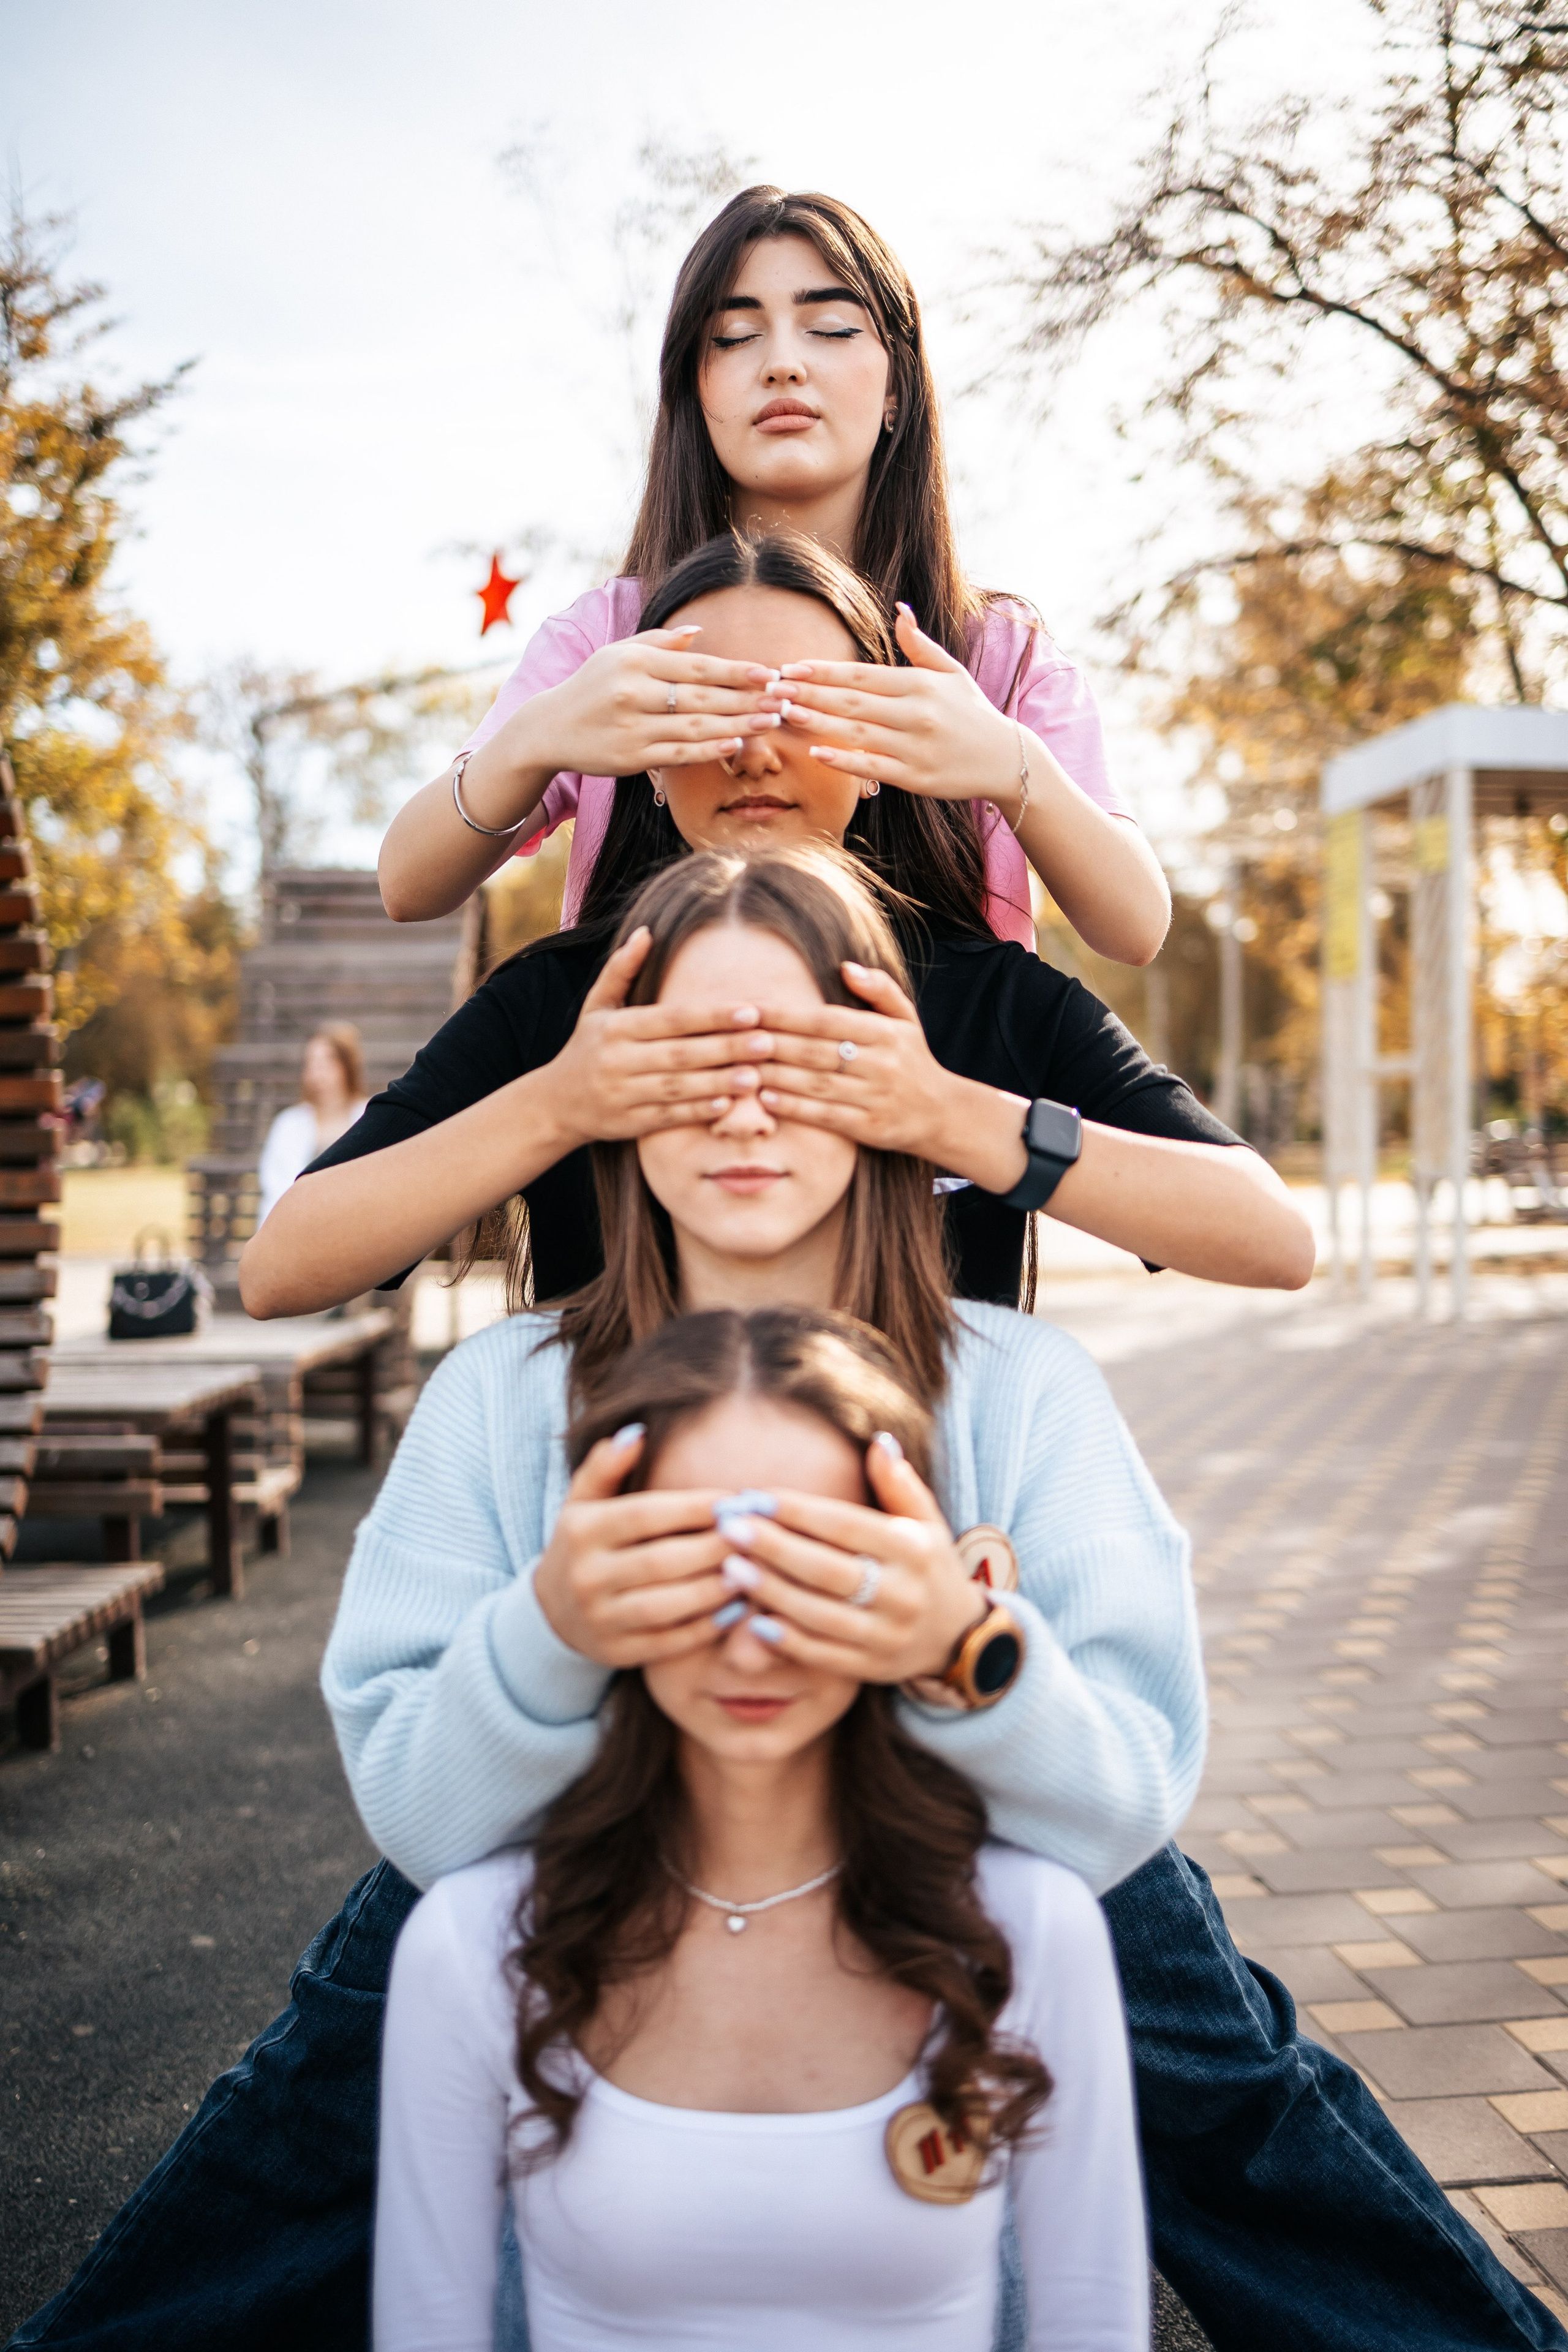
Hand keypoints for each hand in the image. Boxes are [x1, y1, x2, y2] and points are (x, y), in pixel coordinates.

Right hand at [533, 1429, 732, 1666]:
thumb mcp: (583, 1500)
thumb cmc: (585, 1544)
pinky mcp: (617, 1652)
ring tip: (754, 1571)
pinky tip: (738, 1609)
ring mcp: (601, 1618)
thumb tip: (636, 1431)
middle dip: (715, 1547)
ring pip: (667, 1605)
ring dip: (716, 1589)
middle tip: (758, 1535)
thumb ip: (606, 1465)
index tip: (736, 1499)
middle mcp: (586, 1576)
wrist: (552, 1613)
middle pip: (661, 1560)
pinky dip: (706, 1627)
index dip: (695, 1507)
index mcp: (582, 1531)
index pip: (646, 1515)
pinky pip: (669, 1642)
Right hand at [534, 624, 781, 778]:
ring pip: (696, 727)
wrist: (550, 728)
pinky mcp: (631, 756)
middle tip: (782, 699)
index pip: (697, 666)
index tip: (769, 672)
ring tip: (771, 721)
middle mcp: (632, 692)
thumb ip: (659, 642)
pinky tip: (736, 744)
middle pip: (702, 697)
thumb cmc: (592, 686)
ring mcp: (632, 727)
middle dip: (747, 699)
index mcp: (634, 661)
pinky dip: (709, 750)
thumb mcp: (618, 653)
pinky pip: (679, 753)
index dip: (736, 671)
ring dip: (738, 724)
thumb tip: (700, 632)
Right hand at [536, 928, 778, 1151]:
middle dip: (726, 1048)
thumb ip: (621, 970)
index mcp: (617, 1028)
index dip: (711, 1016)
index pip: (671, 1019)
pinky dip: (697, 1112)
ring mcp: (623, 1094)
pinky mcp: (629, 1123)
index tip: (749, 1011)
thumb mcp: (597, 1006)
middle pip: (681, 1053)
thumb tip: (646, 931)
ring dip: (719, 1082)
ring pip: (678, 1087)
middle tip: (767, 1042)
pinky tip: (727, 1105)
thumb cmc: (588, 1046)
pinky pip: (667, 1117)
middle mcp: (619, 1060)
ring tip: (757, 1075)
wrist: (556, 1103)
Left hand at [712, 1440, 987, 1683]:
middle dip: (774, 1548)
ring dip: (770, 1591)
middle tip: (729, 1528)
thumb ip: (899, 1484)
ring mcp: (887, 1635)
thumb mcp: (926, 1522)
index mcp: (912, 1549)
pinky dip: (787, 1640)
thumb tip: (879, 1441)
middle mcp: (903, 1593)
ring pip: (819, 1614)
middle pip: (827, 1570)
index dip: (798, 1511)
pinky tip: (753, 1620)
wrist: (959, 1637)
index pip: (846, 1526)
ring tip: (729, 1568)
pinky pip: (822, 1655)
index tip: (755, 1497)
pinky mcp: (871, 1668)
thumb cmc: (928, 1566)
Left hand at [748, 960, 955, 1158]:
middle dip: (772, 1044)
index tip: (753, 1010)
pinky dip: (794, 1107)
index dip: (787, 1015)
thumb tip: (845, 967)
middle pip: (816, 1052)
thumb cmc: (911, 1060)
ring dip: (775, 1075)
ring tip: (741, 1067)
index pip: (827, 1020)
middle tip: (735, 1038)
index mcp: (886, 1033)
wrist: (941, 1113)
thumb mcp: (905, 1019)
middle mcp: (883, 1064)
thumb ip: (879, 989)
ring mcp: (876, 1097)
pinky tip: (766, 1099)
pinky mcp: (870, 1128)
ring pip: (816, 1084)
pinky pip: (825, 1116)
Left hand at [768, 605, 1023, 814]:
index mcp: (919, 684)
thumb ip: (920, 644)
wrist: (1005, 759)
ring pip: (856, 733)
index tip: (792, 666)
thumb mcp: (951, 672)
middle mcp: (916, 713)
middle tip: (774, 688)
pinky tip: (816, 753)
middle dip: (809, 693)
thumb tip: (900, 610)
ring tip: (785, 713)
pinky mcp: (916, 777)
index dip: (824, 671)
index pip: (862, 675)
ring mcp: (914, 746)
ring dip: (817, 722)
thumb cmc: (972, 713)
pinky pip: (872, 768)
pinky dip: (844, 761)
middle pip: (852, 701)